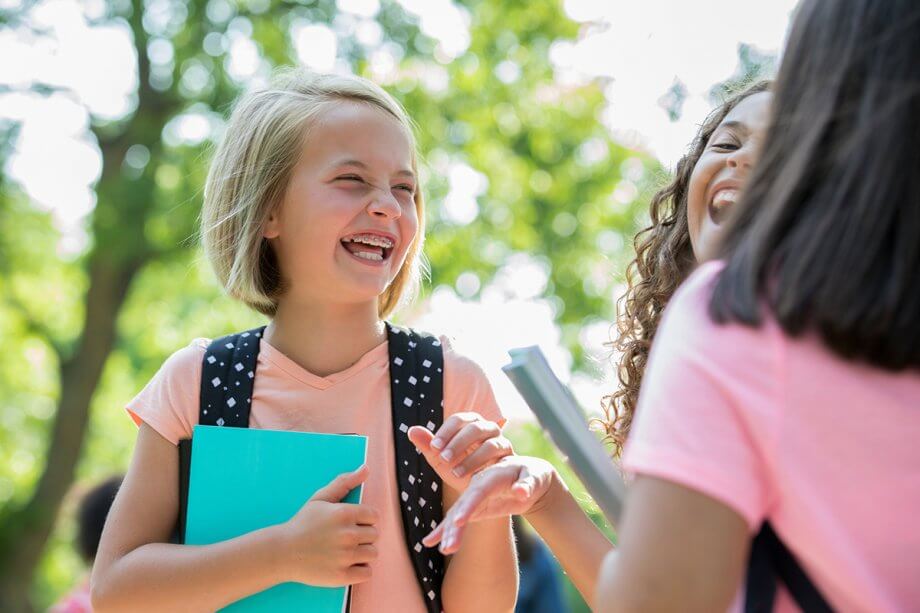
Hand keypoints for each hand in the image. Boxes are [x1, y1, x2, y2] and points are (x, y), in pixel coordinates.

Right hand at [279, 465, 378, 585]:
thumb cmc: (303, 523)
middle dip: (363, 536)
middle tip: (344, 538)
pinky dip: (360, 570)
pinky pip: (367, 573)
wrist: (282, 552)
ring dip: (363, 553)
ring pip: (373, 553)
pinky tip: (347, 565)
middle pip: (375, 535)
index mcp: (345, 513)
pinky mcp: (342, 576)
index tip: (351, 524)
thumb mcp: (321, 498)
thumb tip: (366, 468)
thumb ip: (345, 482)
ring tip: (346, 552)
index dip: (364, 520)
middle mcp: (347, 534)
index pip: (374, 516)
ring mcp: (345, 556)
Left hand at [407, 412, 512, 491]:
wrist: (483, 489)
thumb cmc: (461, 468)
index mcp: (469, 424)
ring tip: (456, 472)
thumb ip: (428, 446)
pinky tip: (474, 477)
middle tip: (443, 458)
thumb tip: (411, 430)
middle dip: (458, 442)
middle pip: (475, 427)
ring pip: (490, 441)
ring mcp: (500, 440)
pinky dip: (487, 464)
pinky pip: (500, 455)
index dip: (446, 432)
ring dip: (472, 457)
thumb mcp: (442, 460)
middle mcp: (486, 428)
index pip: (458, 420)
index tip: (434, 447)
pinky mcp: (509, 454)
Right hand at [422, 455, 556, 554]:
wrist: (528, 476)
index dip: (468, 506)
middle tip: (448, 547)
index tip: (458, 522)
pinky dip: (442, 530)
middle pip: (463, 506)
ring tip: (444, 550)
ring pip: (457, 515)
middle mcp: (478, 486)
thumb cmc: (533, 475)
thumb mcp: (534, 477)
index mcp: (492, 476)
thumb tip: (521, 493)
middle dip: (454, 527)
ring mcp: (473, 497)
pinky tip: (428, 542)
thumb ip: (527, 485)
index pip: (478, 492)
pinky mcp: (472, 508)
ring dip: (448, 533)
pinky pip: (455, 520)